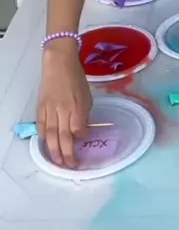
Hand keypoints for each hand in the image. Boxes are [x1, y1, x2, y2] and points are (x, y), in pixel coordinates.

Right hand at [37, 42, 91, 167]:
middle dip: (67, 154)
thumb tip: (82, 130)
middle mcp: (63, 110)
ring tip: (58, 162)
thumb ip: (84, 114)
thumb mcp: (87, 95)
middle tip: (71, 166)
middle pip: (63, 137)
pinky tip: (46, 145)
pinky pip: (41, 125)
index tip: (84, 140)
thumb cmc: (76, 78)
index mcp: (77, 106)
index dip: (81, 138)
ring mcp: (50, 109)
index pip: (78, 129)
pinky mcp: (41, 107)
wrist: (59, 63)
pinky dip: (43, 136)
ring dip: (54, 151)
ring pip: (50, 135)